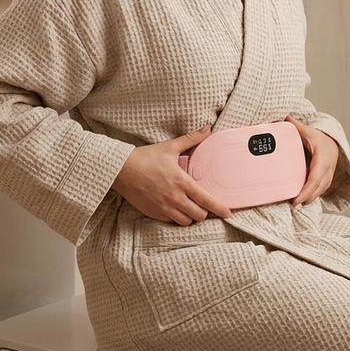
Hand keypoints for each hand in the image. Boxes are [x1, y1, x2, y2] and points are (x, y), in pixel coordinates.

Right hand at [112, 126, 232, 224]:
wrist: (121, 170)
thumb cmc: (145, 158)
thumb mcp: (170, 146)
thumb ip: (191, 139)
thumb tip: (207, 128)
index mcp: (181, 182)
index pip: (206, 200)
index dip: (219, 208)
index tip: (227, 212)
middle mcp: (175, 198)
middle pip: (199, 215)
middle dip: (204, 212)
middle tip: (203, 205)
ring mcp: (164, 208)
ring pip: (186, 221)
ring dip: (190, 216)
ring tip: (190, 207)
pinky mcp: (154, 213)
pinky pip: (171, 222)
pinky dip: (176, 218)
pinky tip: (175, 209)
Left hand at [287, 115, 338, 205]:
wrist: (332, 143)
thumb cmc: (319, 138)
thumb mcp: (307, 131)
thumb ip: (295, 125)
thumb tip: (282, 117)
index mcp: (323, 158)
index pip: (315, 177)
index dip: (306, 190)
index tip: (297, 199)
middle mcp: (328, 168)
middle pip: (318, 187)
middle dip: (306, 197)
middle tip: (293, 203)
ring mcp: (329, 175)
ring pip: (321, 190)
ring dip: (309, 198)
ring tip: (296, 203)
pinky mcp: (327, 180)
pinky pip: (321, 190)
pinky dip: (312, 195)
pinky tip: (303, 200)